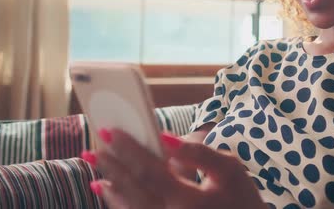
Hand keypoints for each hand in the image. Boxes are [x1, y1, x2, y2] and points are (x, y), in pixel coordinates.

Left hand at [81, 129, 267, 208]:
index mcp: (188, 201)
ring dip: (111, 189)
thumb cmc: (241, 198)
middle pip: (132, 190)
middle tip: (91, 149)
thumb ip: (198, 153)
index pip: (149, 171)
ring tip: (94, 172)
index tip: (110, 131)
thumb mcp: (230, 169)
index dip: (128, 149)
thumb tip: (165, 137)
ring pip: (130, 208)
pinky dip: (120, 203)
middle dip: (111, 167)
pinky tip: (110, 191)